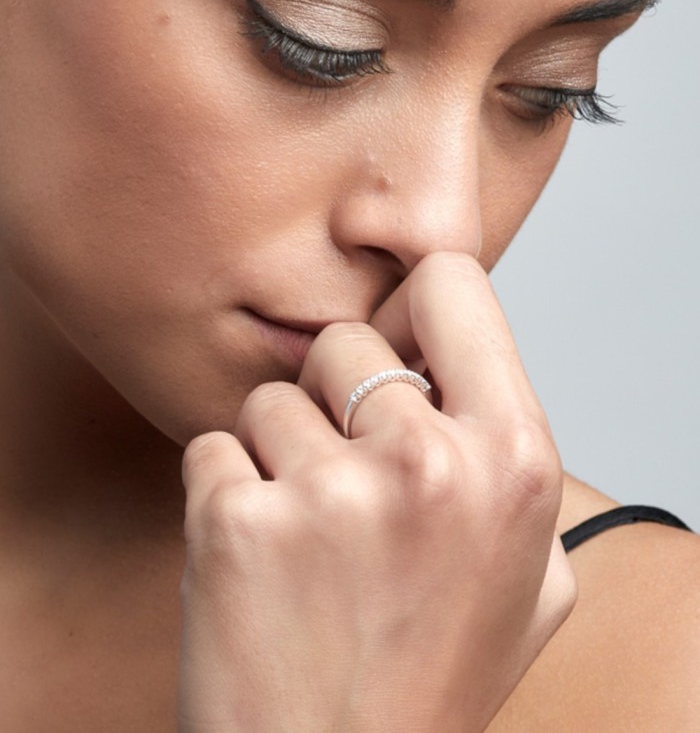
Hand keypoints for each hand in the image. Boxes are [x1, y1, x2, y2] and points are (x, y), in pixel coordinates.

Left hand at [178, 253, 575, 732]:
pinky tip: (260, 560)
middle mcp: (429, 465)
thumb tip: (463, 369)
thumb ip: (515, 463)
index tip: (396, 335)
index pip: (453, 284)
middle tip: (349, 478)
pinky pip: (213, 448)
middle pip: (345, 339)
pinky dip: (226, 492)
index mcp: (514, 463)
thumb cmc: (432, 673)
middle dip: (336, 394)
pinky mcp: (237, 523)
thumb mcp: (532, 575)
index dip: (417, 302)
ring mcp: (330, 493)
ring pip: (271, 397)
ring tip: (309, 539)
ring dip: (280, 454)